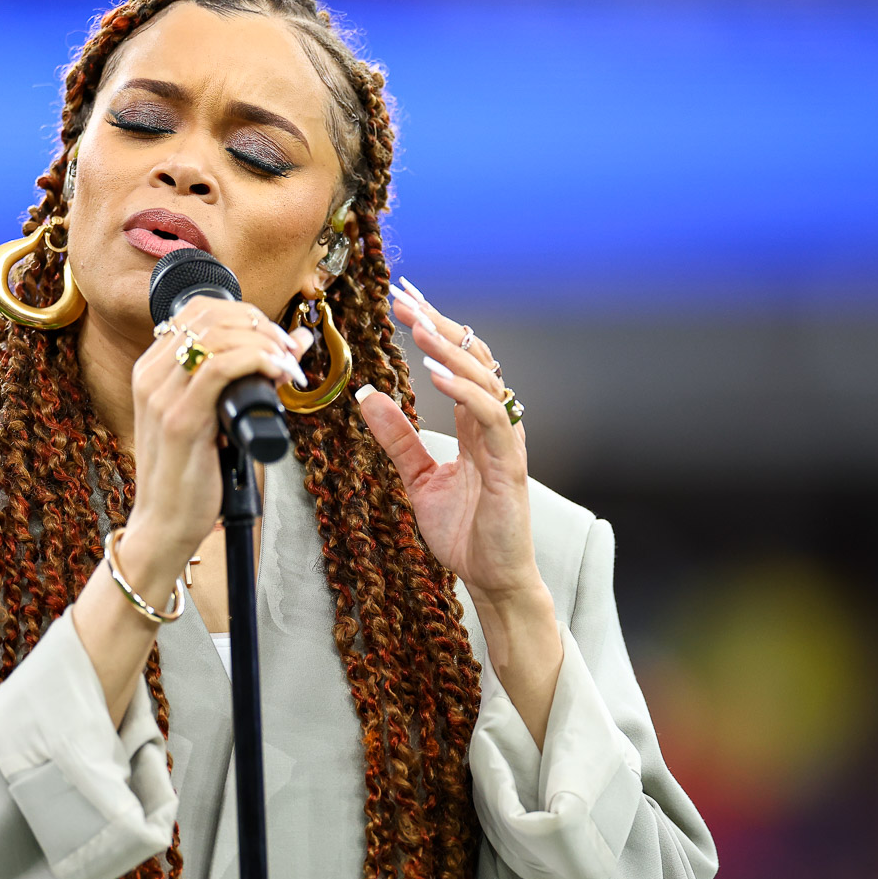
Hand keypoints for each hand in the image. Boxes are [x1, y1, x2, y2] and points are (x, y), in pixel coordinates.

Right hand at [119, 296, 312, 580]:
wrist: (165, 525)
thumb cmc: (193, 475)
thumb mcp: (220, 417)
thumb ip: (250, 377)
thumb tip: (297, 342)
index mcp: (153, 369)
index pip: (198, 310)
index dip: (246, 313)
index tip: (278, 337)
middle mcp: (151, 375)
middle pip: (210, 315)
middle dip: (261, 325)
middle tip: (291, 351)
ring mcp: (161, 395)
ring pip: (217, 335)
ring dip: (265, 342)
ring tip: (289, 365)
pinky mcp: (180, 419)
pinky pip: (219, 367)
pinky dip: (258, 361)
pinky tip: (278, 374)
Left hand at [357, 279, 543, 608]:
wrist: (491, 579)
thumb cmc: (466, 533)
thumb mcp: (418, 478)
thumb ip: (398, 438)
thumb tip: (367, 397)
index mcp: (475, 425)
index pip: (458, 362)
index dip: (433, 329)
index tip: (403, 300)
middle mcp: (494, 425)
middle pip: (474, 358)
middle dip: (438, 326)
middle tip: (404, 299)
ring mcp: (505, 442)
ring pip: (485, 379)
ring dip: (451, 350)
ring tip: (419, 328)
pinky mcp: (510, 465)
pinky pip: (491, 418)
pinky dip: (465, 392)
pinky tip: (438, 376)